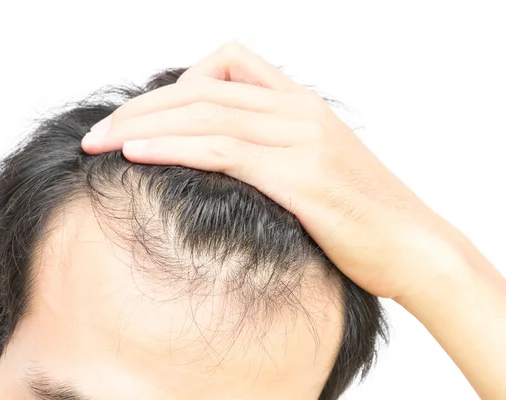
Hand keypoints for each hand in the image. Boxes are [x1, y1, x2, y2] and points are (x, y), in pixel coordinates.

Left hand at [82, 43, 463, 300]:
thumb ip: (269, 156)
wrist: (415, 248)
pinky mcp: (298, 173)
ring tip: (101, 142)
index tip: (142, 118)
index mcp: (300, 105)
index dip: (175, 85)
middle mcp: (298, 110)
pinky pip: (222, 148)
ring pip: (205, 112)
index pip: (227, 64)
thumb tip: (216, 166)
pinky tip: (136, 153)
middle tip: (100, 132)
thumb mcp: (314, 172)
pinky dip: (173, 145)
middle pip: (201, 89)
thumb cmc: (362, 218)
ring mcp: (300, 137)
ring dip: (143, 124)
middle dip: (141, 108)